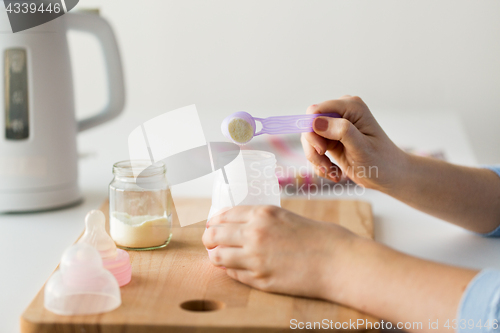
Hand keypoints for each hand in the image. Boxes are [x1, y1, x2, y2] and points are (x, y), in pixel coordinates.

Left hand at [202, 205, 360, 300]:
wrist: (339, 262)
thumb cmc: (319, 237)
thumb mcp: (286, 217)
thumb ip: (262, 221)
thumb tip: (239, 226)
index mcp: (262, 214)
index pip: (223, 215)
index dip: (214, 221)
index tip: (212, 225)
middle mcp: (254, 234)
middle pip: (214, 235)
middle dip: (209, 238)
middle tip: (210, 242)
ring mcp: (255, 259)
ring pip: (218, 257)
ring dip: (216, 256)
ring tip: (220, 257)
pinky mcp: (260, 280)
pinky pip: (233, 275)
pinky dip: (231, 271)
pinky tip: (236, 268)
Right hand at [301, 96, 406, 190]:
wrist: (389, 175)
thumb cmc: (381, 161)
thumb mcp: (362, 148)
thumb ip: (341, 131)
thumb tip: (316, 122)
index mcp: (351, 107)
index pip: (316, 110)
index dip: (311, 130)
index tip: (321, 150)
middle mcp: (341, 112)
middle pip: (309, 126)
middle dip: (314, 148)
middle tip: (326, 166)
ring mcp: (335, 125)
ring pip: (308, 139)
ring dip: (316, 159)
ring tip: (332, 172)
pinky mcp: (330, 138)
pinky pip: (313, 149)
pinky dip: (320, 164)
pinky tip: (334, 172)